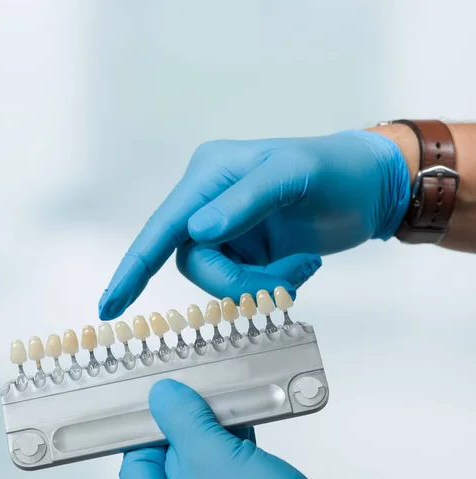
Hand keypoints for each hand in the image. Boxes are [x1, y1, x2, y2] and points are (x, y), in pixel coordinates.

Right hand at [99, 131, 409, 318]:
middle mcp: (208, 203)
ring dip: (259, 284)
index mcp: (208, 175)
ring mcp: (227, 230)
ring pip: (218, 279)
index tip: (109, 306)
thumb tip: (199, 232)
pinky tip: (302, 265)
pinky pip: (243, 284)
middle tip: (284, 281)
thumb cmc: (336, 170)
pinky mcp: (246, 251)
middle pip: (194, 262)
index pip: (162, 227)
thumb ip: (245, 200)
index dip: (134, 268)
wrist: (370, 188)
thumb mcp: (293, 174)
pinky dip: (272, 285)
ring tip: (300, 269)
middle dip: (237, 282)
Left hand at [120, 380, 415, 478]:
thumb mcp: (213, 456)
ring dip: (215, 445)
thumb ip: (181, 420)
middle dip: (191, 434)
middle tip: (202, 402)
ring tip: (227, 414)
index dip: (154, 427)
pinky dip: (230, 466)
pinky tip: (243, 438)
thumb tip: (163, 398)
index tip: (168, 401)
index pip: (136, 466)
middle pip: (170, 472)